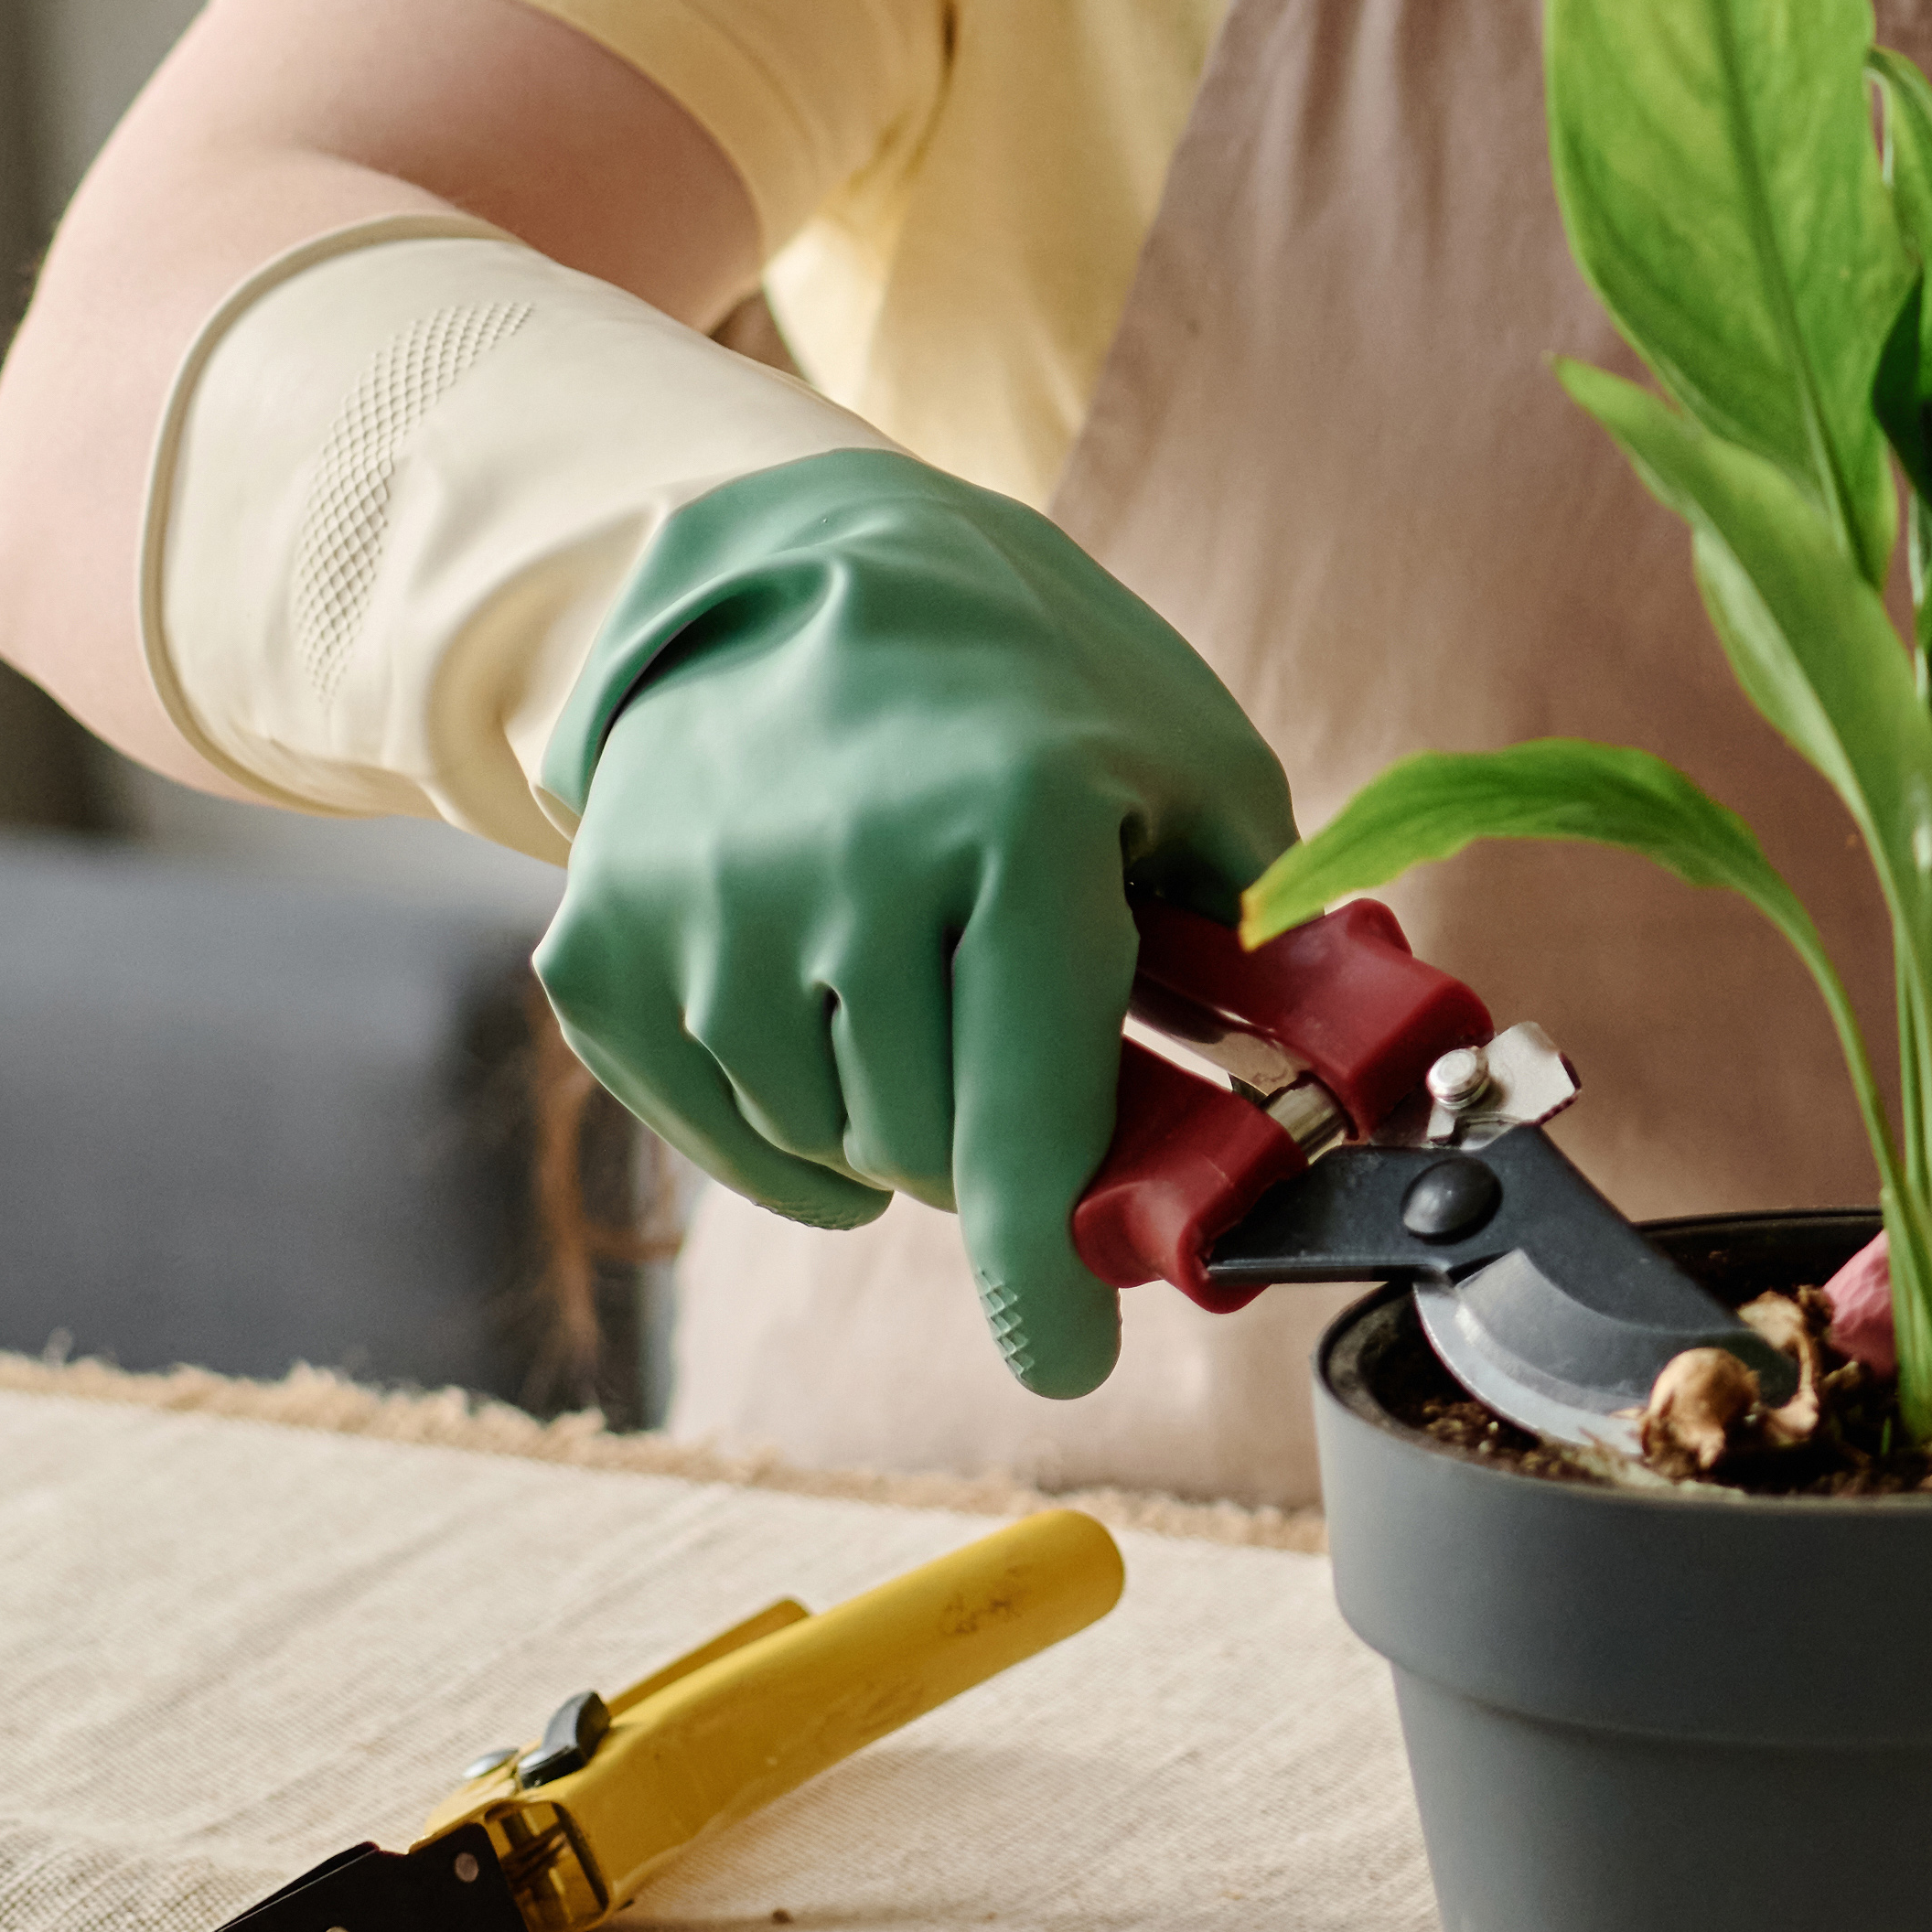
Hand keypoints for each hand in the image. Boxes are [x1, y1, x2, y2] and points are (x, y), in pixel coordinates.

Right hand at [533, 453, 1294, 1395]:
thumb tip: (1328, 1088)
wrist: (804, 570)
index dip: (1046, 1266)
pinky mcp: (604, 952)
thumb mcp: (1189, 767)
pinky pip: (725, 1136)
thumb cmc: (1038, 685)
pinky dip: (791, 1127)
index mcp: (1007, 827)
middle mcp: (837, 874)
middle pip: (932, 1149)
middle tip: (1023, 1041)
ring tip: (922, 982)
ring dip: (896, 1121)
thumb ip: (1254, 930)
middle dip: (999, 1135)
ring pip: (830, 1150)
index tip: (1068, 1361)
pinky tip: (829, 1025)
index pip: (1028, 1111)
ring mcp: (703, 916)